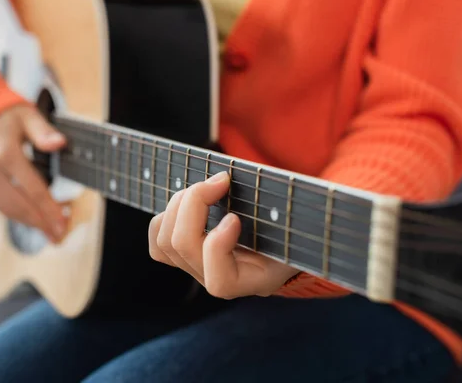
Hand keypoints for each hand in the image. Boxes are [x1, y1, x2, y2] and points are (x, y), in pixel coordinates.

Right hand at [0, 104, 67, 242]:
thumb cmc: (2, 111)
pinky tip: (32, 219)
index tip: (64, 222)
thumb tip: (60, 143)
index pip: (33, 189)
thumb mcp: (26, 114)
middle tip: (59, 235)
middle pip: (18, 205)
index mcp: (4, 152)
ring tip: (49, 232)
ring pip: (6, 208)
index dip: (50, 209)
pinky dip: (16, 213)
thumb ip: (43, 131)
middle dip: (40, 223)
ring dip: (28, 223)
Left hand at [148, 171, 298, 298]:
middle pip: (183, 248)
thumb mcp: (303, 221)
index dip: (217, 246)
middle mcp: (223, 280)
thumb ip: (290, 211)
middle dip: (193, 204)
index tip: (234, 217)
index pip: (220, 282)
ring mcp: (200, 270)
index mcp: (256, 279)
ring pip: (165, 243)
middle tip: (220, 179)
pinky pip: (157, 245)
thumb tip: (291, 183)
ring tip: (205, 187)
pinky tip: (189, 202)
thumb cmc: (299, 223)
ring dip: (179, 205)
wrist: (290, 235)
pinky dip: (165, 218)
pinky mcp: (186, 257)